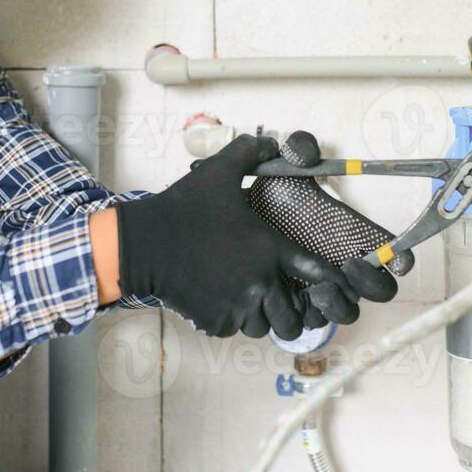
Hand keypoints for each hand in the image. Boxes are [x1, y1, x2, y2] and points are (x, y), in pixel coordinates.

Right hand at [114, 134, 360, 338]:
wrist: (144, 242)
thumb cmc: (183, 208)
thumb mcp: (218, 171)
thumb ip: (249, 152)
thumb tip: (270, 141)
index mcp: (268, 248)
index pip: (316, 273)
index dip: (328, 280)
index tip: (327, 283)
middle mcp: (258, 282)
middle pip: (292, 317)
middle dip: (289, 311)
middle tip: (276, 299)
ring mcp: (236, 305)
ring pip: (263, 327)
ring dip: (259, 318)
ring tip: (246, 301)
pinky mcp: (213, 320)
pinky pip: (233, 329)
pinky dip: (230, 321)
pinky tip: (218, 300)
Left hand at [274, 129, 402, 309]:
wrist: (235, 221)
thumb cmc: (270, 199)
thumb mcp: (284, 171)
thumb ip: (299, 150)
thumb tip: (305, 151)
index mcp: (357, 240)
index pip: (394, 256)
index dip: (402, 258)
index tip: (396, 255)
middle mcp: (346, 271)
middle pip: (379, 292)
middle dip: (371, 283)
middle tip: (351, 265)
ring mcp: (322, 293)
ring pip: (344, 314)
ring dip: (337, 304)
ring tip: (318, 287)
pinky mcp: (294, 309)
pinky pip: (307, 324)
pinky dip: (302, 314)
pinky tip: (288, 295)